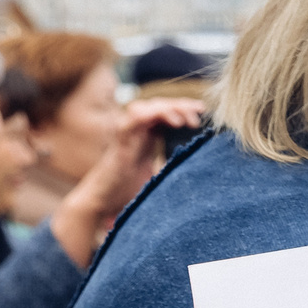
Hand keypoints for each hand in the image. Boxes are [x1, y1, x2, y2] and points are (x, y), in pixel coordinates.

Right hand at [48, 97, 198, 267]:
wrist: (104, 202)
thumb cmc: (129, 191)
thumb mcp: (160, 176)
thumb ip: (175, 167)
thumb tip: (203, 171)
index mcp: (147, 136)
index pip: (166, 112)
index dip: (184, 107)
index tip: (203, 110)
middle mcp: (137, 131)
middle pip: (158, 105)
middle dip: (180, 105)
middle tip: (199, 113)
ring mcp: (127, 134)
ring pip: (145, 108)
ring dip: (166, 108)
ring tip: (184, 120)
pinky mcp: (119, 142)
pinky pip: (131, 121)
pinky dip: (148, 115)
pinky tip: (168, 119)